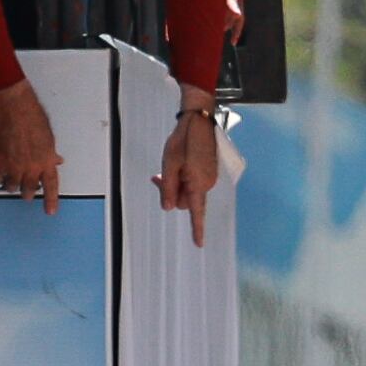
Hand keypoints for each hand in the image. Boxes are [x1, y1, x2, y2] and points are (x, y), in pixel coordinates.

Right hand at [0, 76, 61, 206]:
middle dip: (29, 192)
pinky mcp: (0, 161)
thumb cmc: (32, 116)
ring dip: (13, 186)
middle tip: (28, 193)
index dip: (51, 200)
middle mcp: (31, 166)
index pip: (51, 186)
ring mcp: (14, 165)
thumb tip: (55, 160)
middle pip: (29, 189)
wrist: (14, 108)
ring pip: (12, 187)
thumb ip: (50, 153)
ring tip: (13, 184)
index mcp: (46, 161)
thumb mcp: (49, 136)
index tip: (50, 211)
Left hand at [154, 105, 223, 239]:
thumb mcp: (170, 164)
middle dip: (171, 192)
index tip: (199, 244)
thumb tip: (167, 208)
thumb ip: (168, 188)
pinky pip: (193, 182)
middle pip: (185, 201)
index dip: (197, 229)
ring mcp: (208, 177)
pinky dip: (182, 178)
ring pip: (187, 191)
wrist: (197, 121)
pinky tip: (176, 165)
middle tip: (157, 177)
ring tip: (164, 169)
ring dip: (175, 184)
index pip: (196, 212)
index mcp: (198, 184)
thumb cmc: (183, 140)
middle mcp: (207, 183)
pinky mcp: (208, 171)